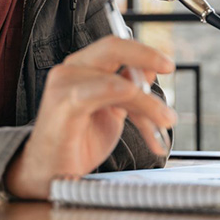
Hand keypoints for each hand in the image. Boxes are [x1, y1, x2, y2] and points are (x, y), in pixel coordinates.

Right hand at [4, 35, 175, 198]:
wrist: (50, 173)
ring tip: (164, 121)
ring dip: (147, 102)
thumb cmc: (76, 141)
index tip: (167, 64)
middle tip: (169, 67)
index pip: (115, 47)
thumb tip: (149, 70)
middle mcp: (72, 69)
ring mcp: (65, 84)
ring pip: (117, 80)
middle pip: (112, 47)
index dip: (143, 52)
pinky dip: (126, 99)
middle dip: (145, 56)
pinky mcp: (64, 103)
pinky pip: (102, 92)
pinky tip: (145, 119)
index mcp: (83, 68)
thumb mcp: (112, 111)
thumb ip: (128, 90)